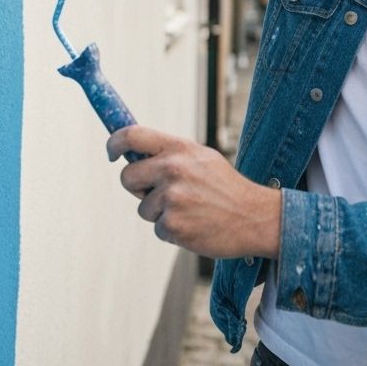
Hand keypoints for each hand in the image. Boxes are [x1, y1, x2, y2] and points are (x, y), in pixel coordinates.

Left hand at [108, 126, 281, 260]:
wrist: (254, 216)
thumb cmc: (225, 187)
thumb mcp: (201, 158)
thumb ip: (170, 154)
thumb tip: (134, 153)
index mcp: (179, 147)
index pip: (132, 135)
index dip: (114, 142)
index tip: (111, 152)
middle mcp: (172, 168)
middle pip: (127, 176)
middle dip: (137, 187)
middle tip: (158, 192)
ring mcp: (172, 198)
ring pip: (142, 207)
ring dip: (159, 212)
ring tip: (189, 209)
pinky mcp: (172, 225)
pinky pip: (157, 228)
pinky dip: (172, 230)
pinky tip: (194, 224)